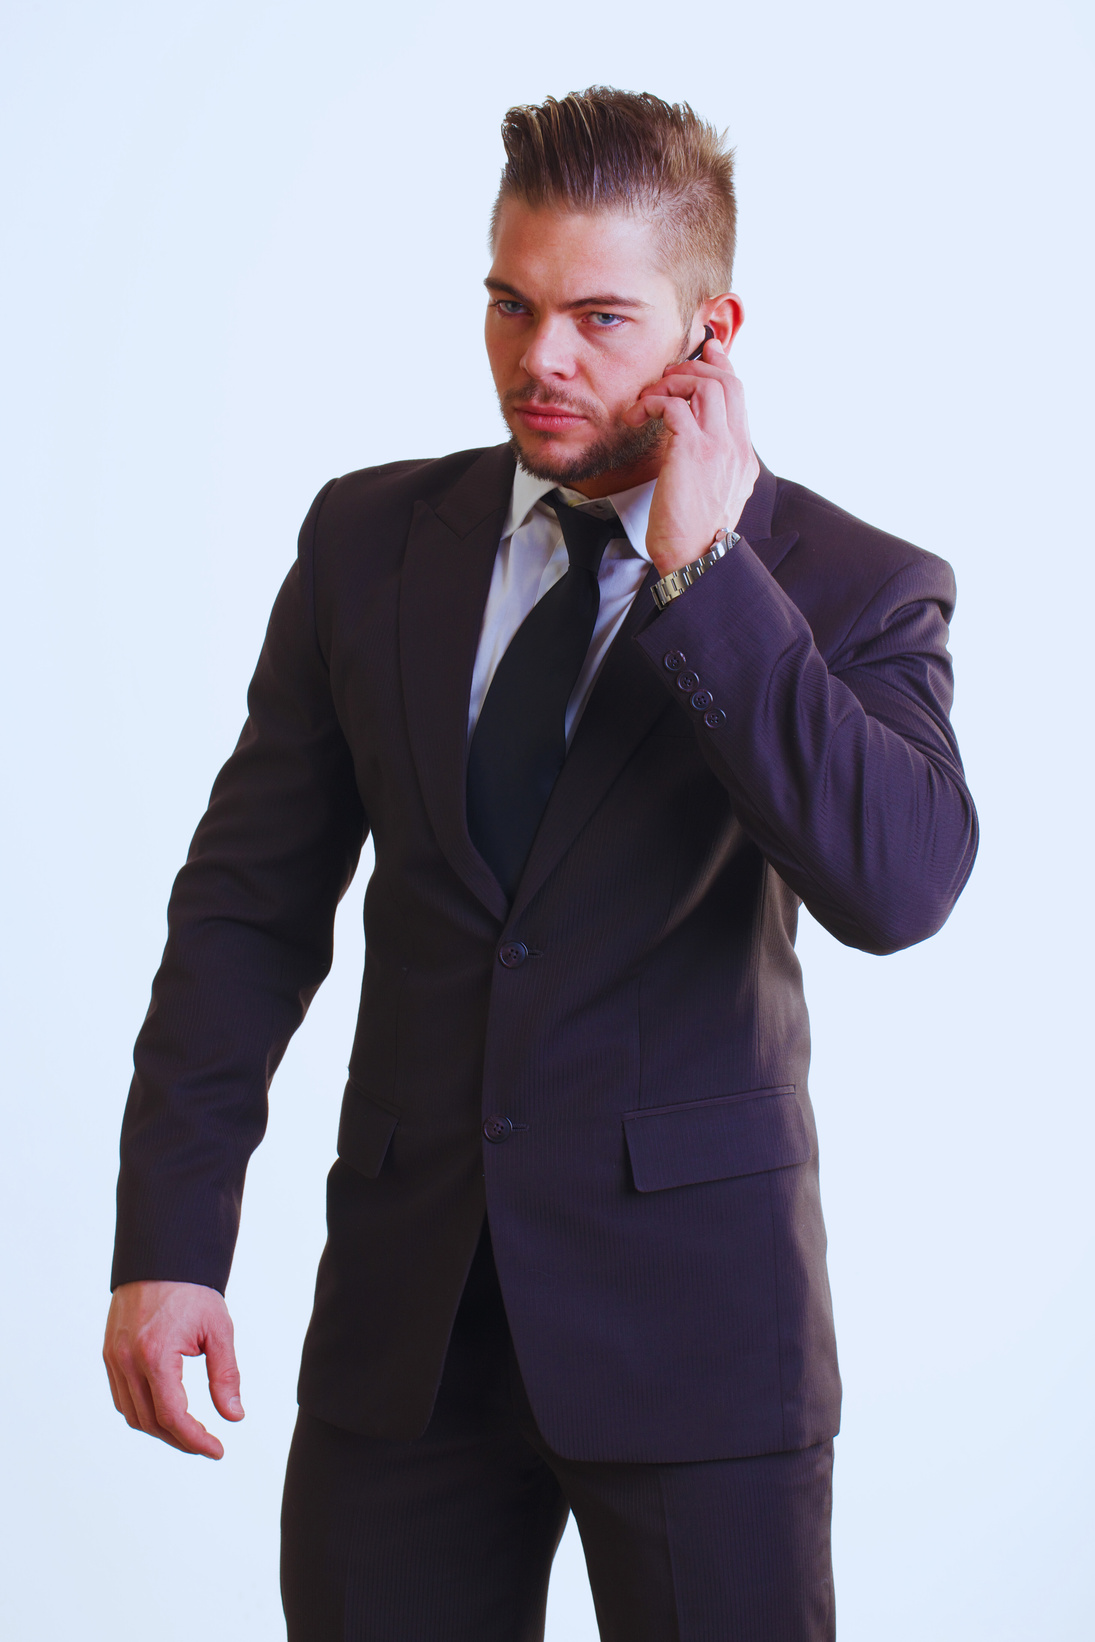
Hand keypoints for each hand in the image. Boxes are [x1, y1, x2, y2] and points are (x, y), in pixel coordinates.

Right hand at [103, 1280, 243, 1458]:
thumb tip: (234, 1416)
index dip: (195, 1440)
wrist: (162, 1256)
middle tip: (208, 1444)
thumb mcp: (219, 1330)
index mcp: (155, 1354)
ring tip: (189, 1433)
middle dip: (180, 1439)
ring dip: (160, 1430)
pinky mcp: (109, 1353)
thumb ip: (226, 1376)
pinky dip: (142, 1412)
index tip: (217, 1450)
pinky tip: (165, 1412)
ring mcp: (114, 1358)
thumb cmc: (194, 1291)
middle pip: (150, 1422)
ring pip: (132, 1414)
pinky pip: (121, 1396)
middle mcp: (127, 1360)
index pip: (172, 1416)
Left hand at [623, 337, 759, 575]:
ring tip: (650, 400)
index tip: (706, 348)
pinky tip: (639, 416)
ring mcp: (719, 446)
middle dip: (694, 366)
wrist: (697, 560)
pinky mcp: (693, 451)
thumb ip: (710, 465)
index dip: (722, 364)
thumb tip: (689, 447)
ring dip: (672, 383)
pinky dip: (654, 401)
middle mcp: (736, 446)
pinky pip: (675, 405)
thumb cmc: (694, 534)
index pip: (739, 393)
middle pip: (727, 380)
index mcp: (743, 455)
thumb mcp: (711, 494)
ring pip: (705, 384)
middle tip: (666, 375)